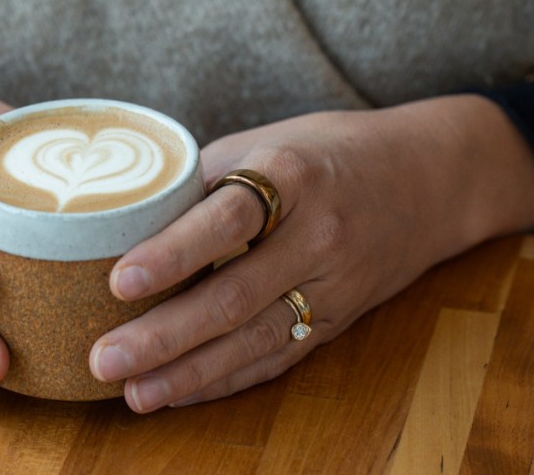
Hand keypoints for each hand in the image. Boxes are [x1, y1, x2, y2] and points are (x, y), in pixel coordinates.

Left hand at [89, 96, 533, 412]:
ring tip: (132, 392)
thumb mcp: (268, 140)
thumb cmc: (329, 151)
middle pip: (236, 296)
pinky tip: (178, 391)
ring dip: (189, 372)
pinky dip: (226, 380)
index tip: (117, 281)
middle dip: (164, 335)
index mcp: (293, 176)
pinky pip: (279, 357)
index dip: (173, 254)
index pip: (228, 220)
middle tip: (102, 358)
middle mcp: (318, 235)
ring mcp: (334, 285)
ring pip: (256, 340)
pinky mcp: (339, 320)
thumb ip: (205, 180)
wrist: (432, 178)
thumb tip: (127, 217)